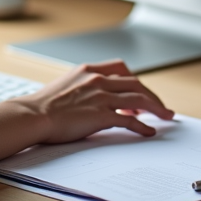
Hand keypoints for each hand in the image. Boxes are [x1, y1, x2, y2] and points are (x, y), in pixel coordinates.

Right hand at [0, 60, 174, 158]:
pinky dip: (143, 126)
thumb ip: (83, 86)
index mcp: (88, 70)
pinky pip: (130, 119)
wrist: (34, 115)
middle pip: (136, 83)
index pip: (121, 68)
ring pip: (139, 99)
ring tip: (166, 117)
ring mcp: (101, 96)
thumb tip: (93, 97)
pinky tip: (148, 132)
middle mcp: (98, 80)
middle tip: (161, 107)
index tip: (141, 90)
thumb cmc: (44, 105)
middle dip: (152, 95)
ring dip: (156, 109)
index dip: (135, 79)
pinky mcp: (101, 115)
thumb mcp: (65, 85)